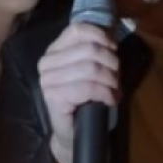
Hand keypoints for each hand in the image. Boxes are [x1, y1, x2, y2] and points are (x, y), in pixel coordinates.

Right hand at [37, 23, 118, 162]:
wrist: (71, 132)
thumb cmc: (83, 99)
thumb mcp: (90, 69)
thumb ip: (95, 51)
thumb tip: (112, 38)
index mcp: (53, 51)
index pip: (77, 30)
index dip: (100, 36)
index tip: (113, 49)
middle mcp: (46, 63)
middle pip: (89, 50)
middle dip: (110, 63)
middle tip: (116, 77)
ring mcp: (47, 81)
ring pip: (91, 68)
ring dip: (110, 80)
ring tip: (114, 90)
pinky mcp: (54, 97)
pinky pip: (88, 88)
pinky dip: (105, 93)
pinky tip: (110, 99)